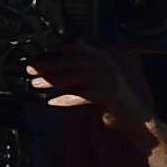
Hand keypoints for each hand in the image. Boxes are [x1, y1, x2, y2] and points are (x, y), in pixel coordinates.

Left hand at [24, 45, 151, 134]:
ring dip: (53, 81)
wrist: (135, 119)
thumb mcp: (93, 81)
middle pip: (74, 61)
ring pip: (77, 76)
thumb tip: (47, 69)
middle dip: (49, 65)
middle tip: (31, 70)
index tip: (38, 52)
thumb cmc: (111, 100)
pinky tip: (53, 102)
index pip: (78, 47)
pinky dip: (66, 99)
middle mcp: (107, 66)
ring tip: (36, 85)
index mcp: (103, 59)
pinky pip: (82, 96)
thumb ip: (76, 73)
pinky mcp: (109, 96)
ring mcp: (109, 80)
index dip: (57, 47)